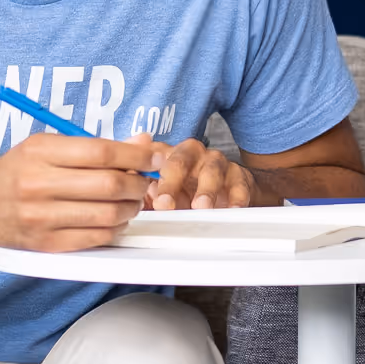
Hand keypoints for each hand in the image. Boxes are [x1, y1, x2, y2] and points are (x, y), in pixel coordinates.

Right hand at [0, 132, 160, 252]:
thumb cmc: (18, 171)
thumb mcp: (47, 146)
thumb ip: (95, 145)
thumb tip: (142, 140)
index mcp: (40, 153)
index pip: (102, 152)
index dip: (137, 154)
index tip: (155, 156)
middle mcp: (38, 185)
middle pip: (109, 184)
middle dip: (138, 183)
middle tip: (144, 180)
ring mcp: (41, 218)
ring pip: (107, 214)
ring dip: (131, 207)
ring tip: (131, 200)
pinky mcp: (46, 244)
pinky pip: (95, 238)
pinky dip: (115, 228)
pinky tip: (115, 218)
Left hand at [138, 136, 257, 209]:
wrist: (226, 188)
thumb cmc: (187, 190)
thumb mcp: (162, 191)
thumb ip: (143, 195)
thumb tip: (126, 203)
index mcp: (170, 154)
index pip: (155, 158)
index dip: (146, 172)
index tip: (140, 191)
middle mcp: (194, 155)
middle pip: (180, 162)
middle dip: (171, 183)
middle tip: (165, 204)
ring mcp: (217, 163)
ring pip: (212, 171)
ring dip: (205, 190)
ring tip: (200, 207)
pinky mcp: (239, 176)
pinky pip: (239, 184)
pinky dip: (237, 197)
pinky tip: (232, 209)